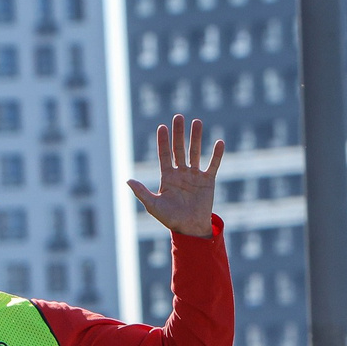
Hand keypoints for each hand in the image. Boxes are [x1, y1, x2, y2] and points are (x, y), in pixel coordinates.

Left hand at [126, 115, 225, 238]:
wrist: (189, 229)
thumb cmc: (170, 219)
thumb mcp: (153, 205)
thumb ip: (141, 192)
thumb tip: (127, 179)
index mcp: (167, 177)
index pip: (164, 155)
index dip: (163, 141)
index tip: (162, 127)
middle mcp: (181, 173)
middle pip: (179, 149)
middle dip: (178, 133)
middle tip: (178, 117)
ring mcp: (195, 176)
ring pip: (195, 152)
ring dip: (196, 137)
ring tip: (197, 121)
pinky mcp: (208, 181)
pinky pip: (213, 165)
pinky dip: (216, 155)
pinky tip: (219, 142)